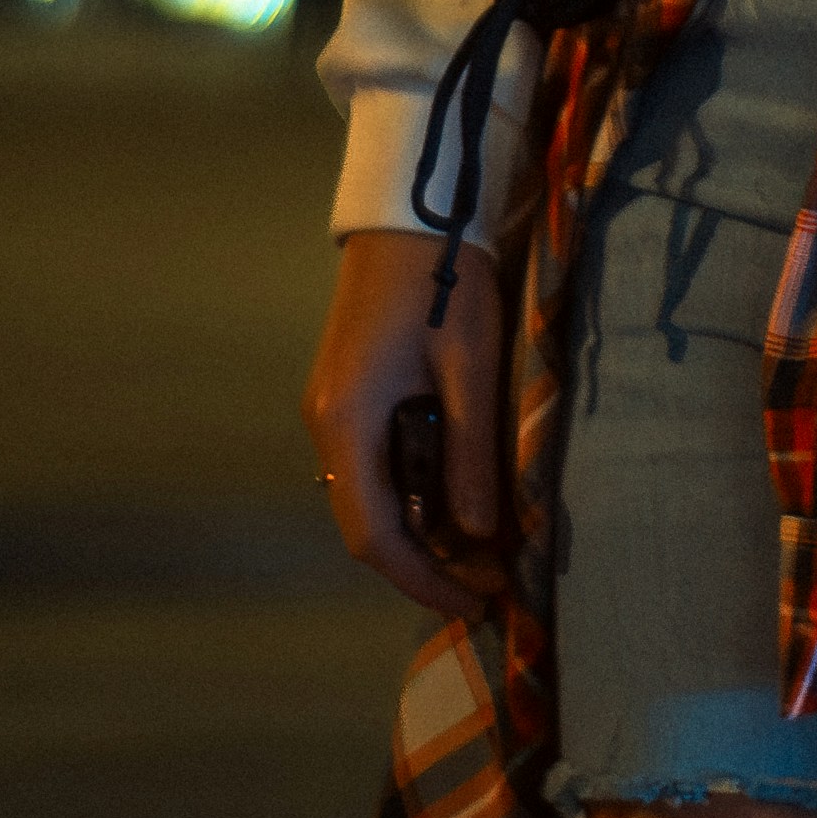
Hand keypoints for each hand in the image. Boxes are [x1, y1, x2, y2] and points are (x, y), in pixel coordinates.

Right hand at [302, 230, 507, 613]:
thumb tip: (476, 534)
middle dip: (424, 562)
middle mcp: (327, 426)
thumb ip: (469, 452)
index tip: (474, 602)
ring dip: (419, 529)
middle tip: (489, 581)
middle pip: (365, 523)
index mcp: (346, 423)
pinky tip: (457, 498)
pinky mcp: (349, 394)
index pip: (372, 534)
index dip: (421, 577)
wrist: (413, 215)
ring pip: (369, 496)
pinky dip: (412, 494)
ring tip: (483, 548)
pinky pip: (374, 465)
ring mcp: (334, 410)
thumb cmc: (446, 283)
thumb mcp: (469, 367)